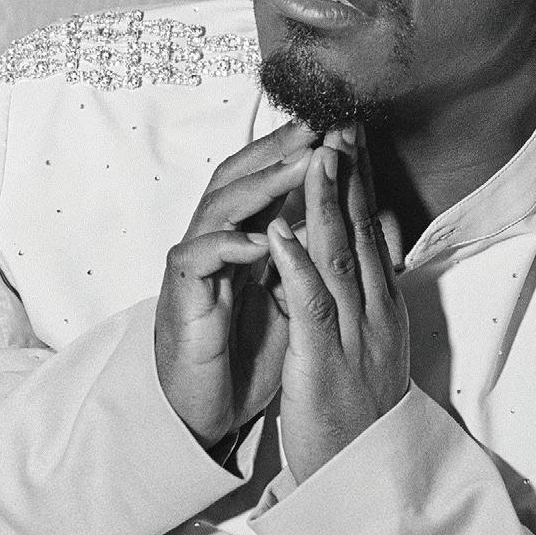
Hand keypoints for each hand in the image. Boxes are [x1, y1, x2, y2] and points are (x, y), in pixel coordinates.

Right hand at [154, 118, 317, 449]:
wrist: (207, 409)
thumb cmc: (246, 352)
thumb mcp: (291, 296)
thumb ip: (311, 256)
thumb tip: (354, 218)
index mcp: (243, 236)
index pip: (268, 179)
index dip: (299, 152)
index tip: (337, 126)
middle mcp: (215, 240)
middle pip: (240, 177)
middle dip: (278, 149)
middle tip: (316, 124)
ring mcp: (195, 265)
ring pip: (221, 207)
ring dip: (262, 185)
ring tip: (301, 166)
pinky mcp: (181, 296)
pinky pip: (199, 259)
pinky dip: (229, 245)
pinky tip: (260, 240)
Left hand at [269, 128, 411, 483]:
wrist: (363, 477)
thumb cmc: (361, 413)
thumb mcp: (374, 342)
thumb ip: (374, 289)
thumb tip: (380, 236)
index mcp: (383, 307)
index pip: (371, 232)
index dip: (359, 182)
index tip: (349, 137)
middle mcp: (375, 313)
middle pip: (360, 233)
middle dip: (348, 177)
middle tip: (339, 125)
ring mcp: (353, 336)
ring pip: (340, 259)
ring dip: (325, 206)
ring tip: (314, 158)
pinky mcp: (324, 362)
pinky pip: (309, 307)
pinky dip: (296, 267)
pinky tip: (281, 234)